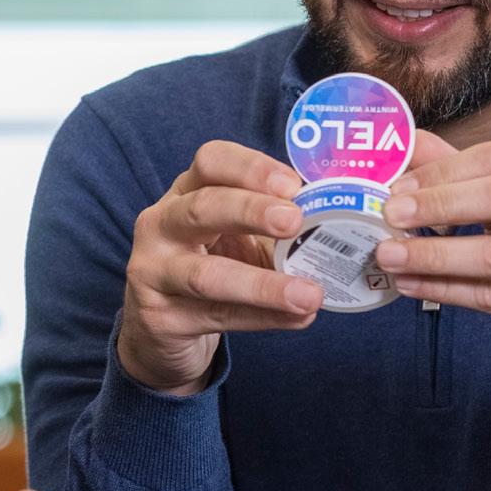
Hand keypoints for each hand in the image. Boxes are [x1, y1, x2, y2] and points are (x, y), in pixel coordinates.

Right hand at [118, 141, 322, 394]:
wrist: (162, 329)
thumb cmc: (210, 267)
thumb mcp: (238, 238)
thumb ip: (275, 229)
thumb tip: (338, 229)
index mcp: (187, 191)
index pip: (211, 161)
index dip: (252, 168)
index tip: (294, 185)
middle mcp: (162, 223)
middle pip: (203, 207)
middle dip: (251, 211)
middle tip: (294, 221)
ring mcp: (153, 271)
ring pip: (206, 275)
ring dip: (263, 285)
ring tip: (308, 294)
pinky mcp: (159, 317)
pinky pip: (217, 316)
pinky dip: (261, 317)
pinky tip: (296, 319)